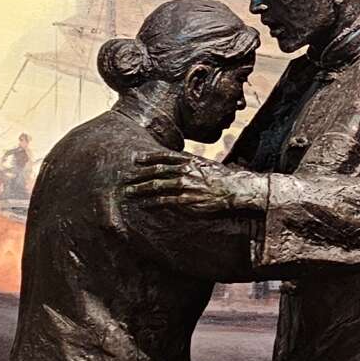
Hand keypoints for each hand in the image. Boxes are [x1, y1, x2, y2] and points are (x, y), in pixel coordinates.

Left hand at [126, 152, 267, 216]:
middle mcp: (183, 171)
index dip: (148, 157)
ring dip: (140, 189)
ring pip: (156, 185)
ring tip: (128, 192)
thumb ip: (192, 162)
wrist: (234, 188)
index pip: (163, 156)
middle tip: (125, 177)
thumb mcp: (207, 164)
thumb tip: (183, 161)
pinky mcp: (186, 200)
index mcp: (188, 160)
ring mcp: (184, 185)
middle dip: (139, 174)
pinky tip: (144, 204)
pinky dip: (152, 202)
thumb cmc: (223, 177)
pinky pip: (164, 201)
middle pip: (155, 171)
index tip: (136, 159)